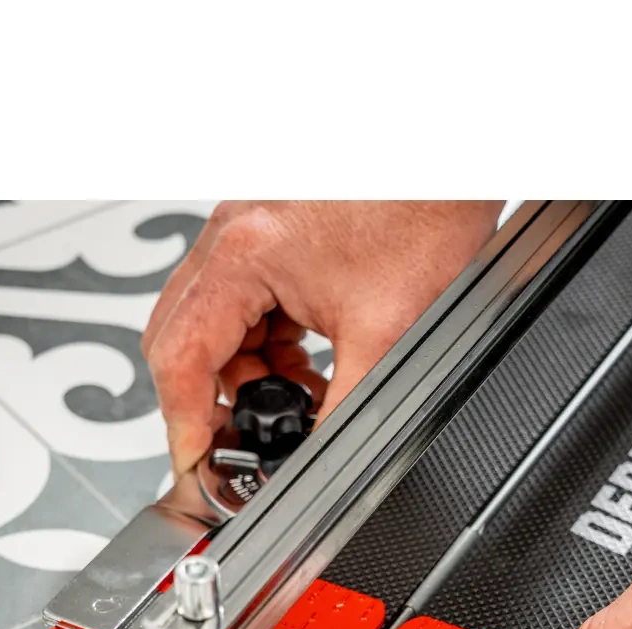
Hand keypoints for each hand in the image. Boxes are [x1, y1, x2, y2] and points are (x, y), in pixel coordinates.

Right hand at [143, 201, 503, 475]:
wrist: (450, 171)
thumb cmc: (423, 214)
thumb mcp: (383, 333)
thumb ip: (344, 407)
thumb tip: (321, 455)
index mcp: (245, 253)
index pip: (181, 354)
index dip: (185, 418)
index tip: (198, 456)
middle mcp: (234, 235)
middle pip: (182, 339)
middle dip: (210, 398)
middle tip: (240, 440)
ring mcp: (249, 234)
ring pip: (215, 327)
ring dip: (248, 373)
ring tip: (296, 401)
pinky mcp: (272, 240)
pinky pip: (246, 308)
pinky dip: (268, 347)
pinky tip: (305, 368)